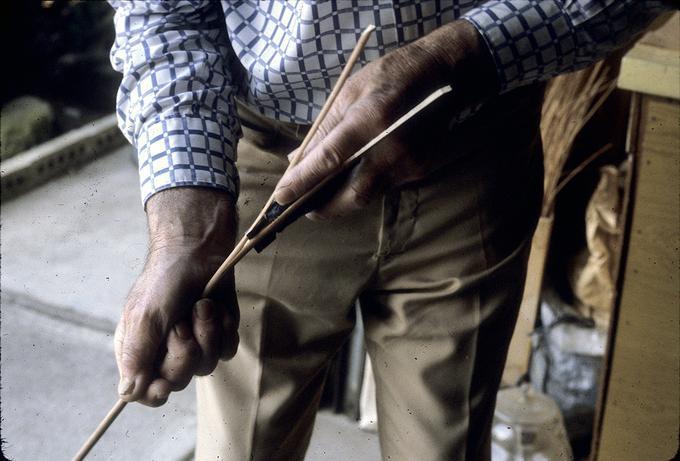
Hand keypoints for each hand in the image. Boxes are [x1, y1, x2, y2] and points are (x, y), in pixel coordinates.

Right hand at [114, 188, 238, 406]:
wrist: (200, 249)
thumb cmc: (165, 279)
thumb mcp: (145, 315)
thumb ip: (137, 355)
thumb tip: (127, 393)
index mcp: (140, 349)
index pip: (144, 392)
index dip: (155, 392)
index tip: (164, 382)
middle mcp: (166, 350)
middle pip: (178, 381)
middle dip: (183, 351)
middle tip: (180, 324)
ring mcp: (196, 343)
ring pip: (206, 366)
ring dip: (206, 333)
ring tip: (201, 306)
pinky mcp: (219, 333)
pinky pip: (227, 350)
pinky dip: (223, 328)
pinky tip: (215, 307)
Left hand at [273, 20, 497, 218]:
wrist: (442, 75)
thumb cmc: (389, 77)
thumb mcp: (349, 93)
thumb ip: (324, 129)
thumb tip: (298, 159)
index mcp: (370, 118)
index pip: (330, 159)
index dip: (303, 181)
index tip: (282, 196)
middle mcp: (392, 146)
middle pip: (354, 194)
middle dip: (326, 208)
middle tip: (306, 209)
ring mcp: (410, 161)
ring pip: (370, 195)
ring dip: (343, 200)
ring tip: (323, 196)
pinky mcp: (420, 169)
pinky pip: (384, 187)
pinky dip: (364, 187)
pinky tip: (353, 179)